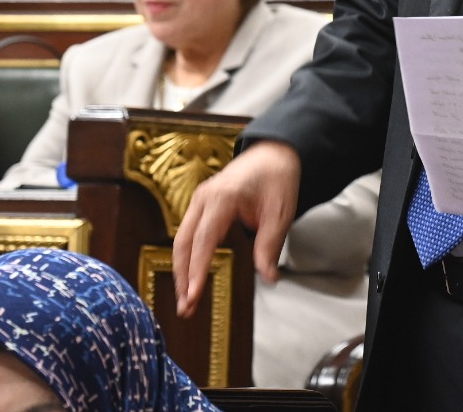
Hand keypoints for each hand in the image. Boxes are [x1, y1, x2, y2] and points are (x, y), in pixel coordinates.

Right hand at [173, 140, 300, 316]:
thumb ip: (270, 245)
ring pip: (181, 241)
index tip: (193, 295)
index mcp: (222, 197)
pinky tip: (190, 279)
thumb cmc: (277, 177)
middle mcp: (204, 198)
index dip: (197, 270)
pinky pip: (188, 235)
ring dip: (181, 271)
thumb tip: (268, 277)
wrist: (274, 153)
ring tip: (187, 301)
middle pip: (183, 243)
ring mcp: (199, 201)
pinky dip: (186, 258)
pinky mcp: (201, 206)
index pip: (204, 241)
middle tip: (186, 308)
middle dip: (182, 277)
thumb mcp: (281, 212)